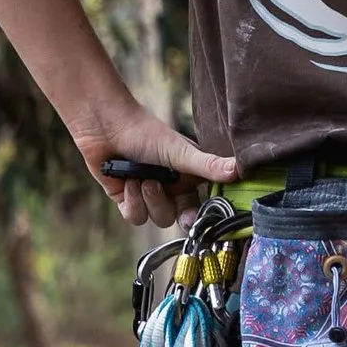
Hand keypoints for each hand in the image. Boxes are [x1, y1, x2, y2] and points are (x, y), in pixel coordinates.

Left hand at [73, 107, 239, 229]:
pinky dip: (132, 201)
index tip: (197, 219)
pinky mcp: (127, 199)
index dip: (201, 216)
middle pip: (177, 217)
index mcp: (188, 177)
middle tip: (171, 202)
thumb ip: (209, 165)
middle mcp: (171, 188)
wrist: (106, 127)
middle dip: (168, 206)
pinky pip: (135, 217)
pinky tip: (127, 181)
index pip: (202, 205)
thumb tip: (240, 170)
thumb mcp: (181, 152)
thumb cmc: (146, 133)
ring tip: (141, 178)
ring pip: (156, 218)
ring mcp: (149, 194)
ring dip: (148, 199)